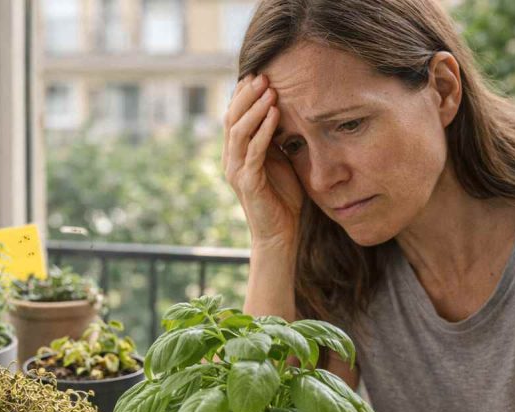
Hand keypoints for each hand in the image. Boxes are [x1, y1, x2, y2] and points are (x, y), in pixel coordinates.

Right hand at [223, 74, 303, 247]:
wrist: (280, 234)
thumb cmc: (282, 198)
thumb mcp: (280, 160)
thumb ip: (275, 139)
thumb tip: (283, 110)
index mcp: (236, 153)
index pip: (233, 116)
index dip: (242, 94)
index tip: (258, 73)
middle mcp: (231, 160)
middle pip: (231, 119)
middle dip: (246, 95)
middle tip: (263, 76)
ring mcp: (237, 171)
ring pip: (238, 131)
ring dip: (254, 108)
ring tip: (270, 90)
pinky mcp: (248, 183)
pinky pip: (253, 151)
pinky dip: (264, 130)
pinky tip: (275, 114)